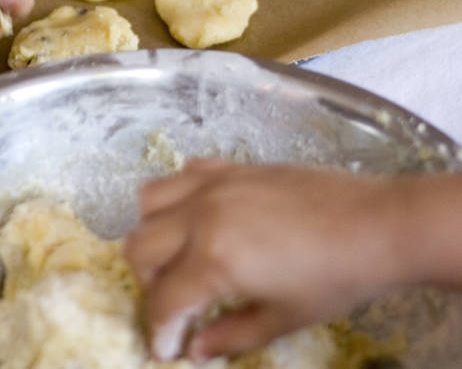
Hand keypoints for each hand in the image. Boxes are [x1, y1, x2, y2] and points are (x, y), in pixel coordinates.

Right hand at [124, 159, 405, 363]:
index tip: (165, 346)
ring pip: (149, 202)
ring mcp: (214, 185)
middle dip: (148, 284)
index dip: (159, 331)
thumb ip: (231, 335)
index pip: (164, 301)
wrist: (377, 224)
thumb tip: (195, 349)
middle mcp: (202, 216)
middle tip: (176, 302)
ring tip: (179, 253)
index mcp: (214, 260)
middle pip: (139, 247)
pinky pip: (184, 173)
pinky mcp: (231, 166)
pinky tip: (201, 215)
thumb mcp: (284, 318)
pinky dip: (179, 196)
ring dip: (153, 233)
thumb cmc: (335, 278)